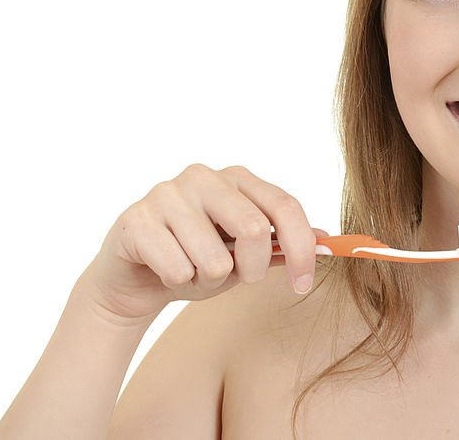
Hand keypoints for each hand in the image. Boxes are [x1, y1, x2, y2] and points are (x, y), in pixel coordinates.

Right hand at [79, 164, 326, 321]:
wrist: (133, 278)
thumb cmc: (195, 261)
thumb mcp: (244, 256)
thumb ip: (280, 245)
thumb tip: (325, 239)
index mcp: (237, 178)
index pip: (284, 205)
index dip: (301, 248)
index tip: (303, 283)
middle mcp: (203, 176)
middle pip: (254, 229)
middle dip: (250, 269)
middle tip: (233, 276)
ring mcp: (167, 192)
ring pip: (214, 258)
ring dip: (207, 279)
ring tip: (190, 269)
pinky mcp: (136, 218)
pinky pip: (177, 268)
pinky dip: (176, 281)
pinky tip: (163, 269)